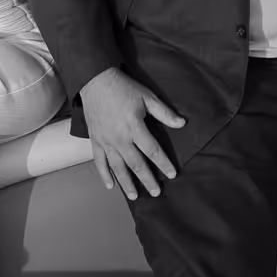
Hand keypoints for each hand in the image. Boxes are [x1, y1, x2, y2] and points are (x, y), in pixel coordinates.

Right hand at [79, 65, 184, 200]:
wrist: (94, 80)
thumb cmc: (123, 87)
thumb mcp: (147, 97)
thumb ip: (164, 113)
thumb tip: (182, 123)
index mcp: (134, 126)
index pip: (152, 150)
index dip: (163, 163)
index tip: (172, 174)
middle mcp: (119, 137)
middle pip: (135, 164)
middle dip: (147, 179)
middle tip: (156, 192)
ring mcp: (105, 140)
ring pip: (117, 167)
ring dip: (126, 183)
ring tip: (134, 196)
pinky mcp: (95, 140)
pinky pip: (99, 161)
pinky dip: (104, 174)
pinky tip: (111, 186)